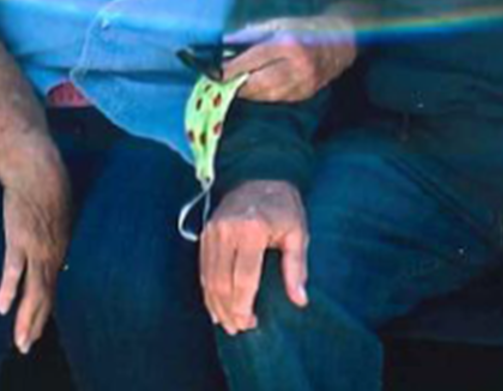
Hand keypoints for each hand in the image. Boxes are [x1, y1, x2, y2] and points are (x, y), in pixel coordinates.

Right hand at [0, 143, 71, 353]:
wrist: (37, 165)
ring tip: (21, 341)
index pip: (52, 286)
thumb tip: (51, 238)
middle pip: (45, 295)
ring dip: (26, 318)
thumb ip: (54, 231)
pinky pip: (13, 268)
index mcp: (60, 247)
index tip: (38, 329)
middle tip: (26, 346)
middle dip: (35, 323)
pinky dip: (9, 289)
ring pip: (33, 290)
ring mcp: (35, 246)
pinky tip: (3, 308)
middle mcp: (52, 252)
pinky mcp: (18, 237)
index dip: (45, 309)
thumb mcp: (59, 212)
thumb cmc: (48, 184)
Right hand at [200, 180, 307, 333]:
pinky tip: (216, 305)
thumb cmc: (284, 206)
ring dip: (216, 304)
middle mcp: (227, 230)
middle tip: (238, 328)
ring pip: (208, 278)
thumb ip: (296, 267)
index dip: (244, 306)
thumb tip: (300, 300)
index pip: (243, 278)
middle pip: (222, 282)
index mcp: (252, 229)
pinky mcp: (205, 232)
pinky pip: (203, 268)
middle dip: (229, 310)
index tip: (251, 323)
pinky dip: (207, 290)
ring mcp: (213, 230)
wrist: (260, 173)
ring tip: (228, 323)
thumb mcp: (298, 232)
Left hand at [223, 16, 356, 102]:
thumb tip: (225, 46)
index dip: (232, 68)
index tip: (216, 71)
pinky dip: (264, 95)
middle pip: (258, 83)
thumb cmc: (305, 28)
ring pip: (267, 95)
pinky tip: (255, 90)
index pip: (253, 60)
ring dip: (248, 93)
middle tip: (222, 83)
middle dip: (237, 85)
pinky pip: (279, 99)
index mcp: (289, 44)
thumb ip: (251, 35)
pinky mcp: (307, 92)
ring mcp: (305, 82)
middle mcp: (298, 65)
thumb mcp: (278, 24)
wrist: (341, 41)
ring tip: (235, 87)